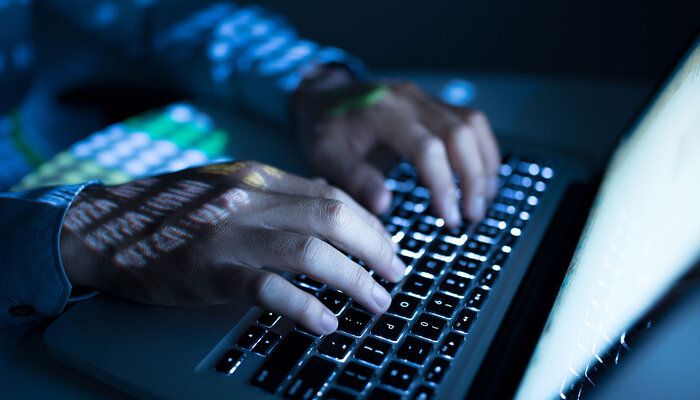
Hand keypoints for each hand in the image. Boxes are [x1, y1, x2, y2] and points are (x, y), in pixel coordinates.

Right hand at [60, 161, 405, 334]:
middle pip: (335, 216)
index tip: (388, 248)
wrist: (107, 226)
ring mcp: (231, 235)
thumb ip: (277, 194)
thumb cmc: (172, 210)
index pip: (333, 195)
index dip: (372, 224)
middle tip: (396, 275)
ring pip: (312, 250)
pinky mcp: (211, 271)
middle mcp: (251, 199)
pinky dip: (304, 307)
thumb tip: (330, 207)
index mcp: (259, 177)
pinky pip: (269, 289)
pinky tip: (325, 323)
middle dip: (377, 248)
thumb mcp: (228, 186)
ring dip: (355, 279)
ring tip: (377, 301)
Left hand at [293, 78, 499, 225]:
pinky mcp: (432, 102)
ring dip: (483, 163)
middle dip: (471, 178)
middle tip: (472, 215)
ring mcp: (424, 98)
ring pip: (472, 123)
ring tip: (483, 199)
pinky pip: (470, 120)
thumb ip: (353, 179)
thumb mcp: (325, 156)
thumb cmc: (323, 128)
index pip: (427, 148)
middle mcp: (409, 99)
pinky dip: (482, 148)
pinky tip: (483, 176)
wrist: (321, 95)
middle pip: (459, 134)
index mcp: (381, 112)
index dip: (443, 185)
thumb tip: (383, 205)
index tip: (449, 217)